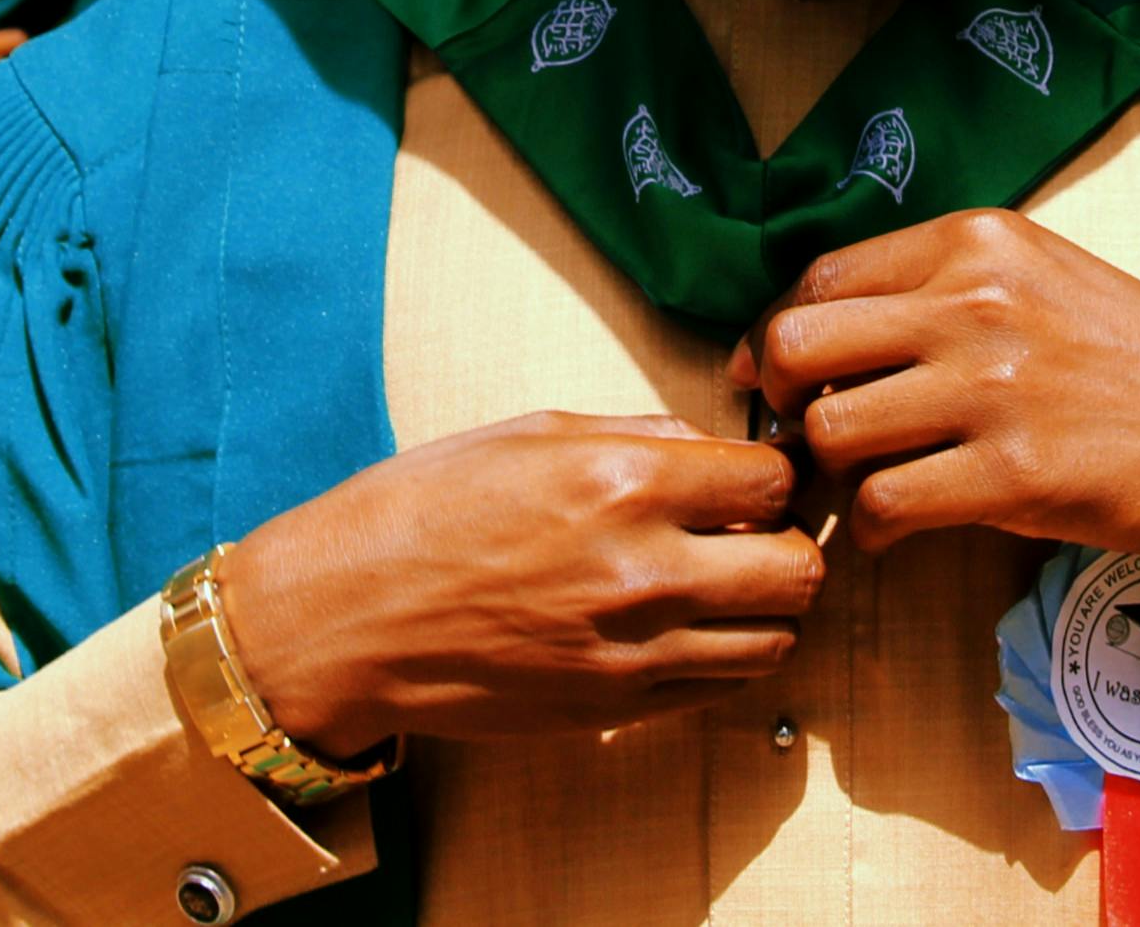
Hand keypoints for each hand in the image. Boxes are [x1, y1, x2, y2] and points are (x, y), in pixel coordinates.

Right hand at [217, 412, 822, 756]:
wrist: (342, 618)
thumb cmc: (421, 511)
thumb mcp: (530, 432)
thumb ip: (638, 434)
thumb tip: (711, 444)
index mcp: (624, 481)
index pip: (773, 480)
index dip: (773, 474)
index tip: (752, 477)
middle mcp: (642, 570)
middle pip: (798, 569)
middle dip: (787, 545)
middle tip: (752, 535)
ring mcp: (631, 650)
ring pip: (773, 639)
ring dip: (763, 609)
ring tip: (721, 585)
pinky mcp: (613, 707)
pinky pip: (718, 688)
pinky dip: (722, 656)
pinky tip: (681, 627)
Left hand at [728, 209, 1139, 581]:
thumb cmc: (1137, 358)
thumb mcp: (1041, 276)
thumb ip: (941, 288)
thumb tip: (820, 333)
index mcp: (977, 241)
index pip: (817, 278)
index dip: (775, 334)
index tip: (775, 376)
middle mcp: (974, 300)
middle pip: (796, 345)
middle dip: (778, 399)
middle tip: (803, 435)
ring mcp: (992, 387)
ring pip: (829, 430)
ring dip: (832, 471)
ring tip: (868, 482)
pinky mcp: (1013, 474)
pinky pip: (883, 506)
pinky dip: (873, 529)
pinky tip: (899, 529)